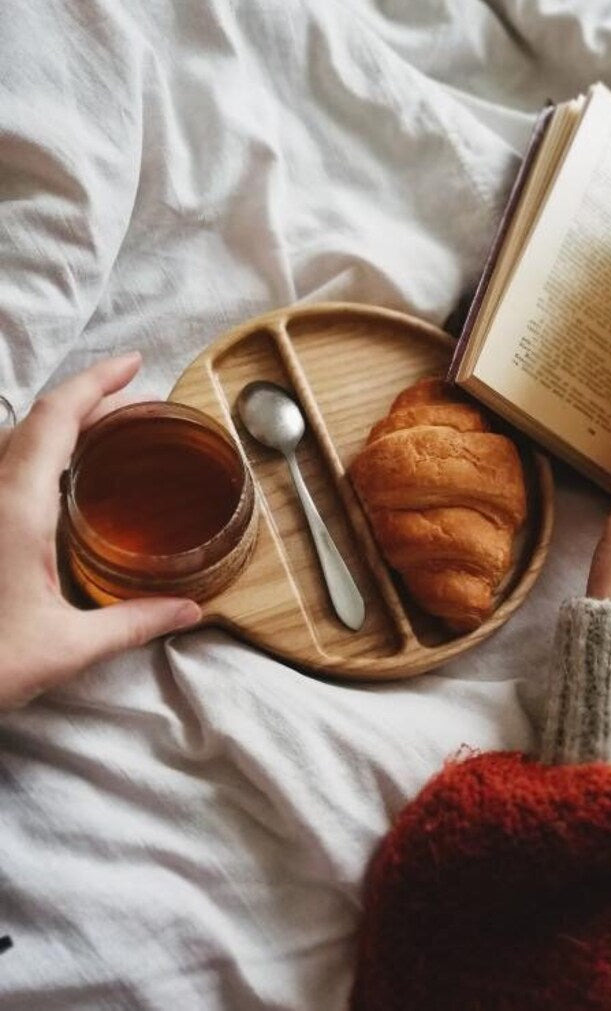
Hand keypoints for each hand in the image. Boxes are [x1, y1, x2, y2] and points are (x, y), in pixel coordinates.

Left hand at [0, 354, 201, 709]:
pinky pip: (6, 468)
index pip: (57, 419)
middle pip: (37, 421)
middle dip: (89, 401)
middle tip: (138, 407)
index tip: (135, 364)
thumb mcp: (66, 648)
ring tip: (107, 435)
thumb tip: (191, 611)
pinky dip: (41, 454)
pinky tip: (63, 486)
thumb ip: (133, 623)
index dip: (96, 382)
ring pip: (16, 442)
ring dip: (62, 426)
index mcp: (16, 506)